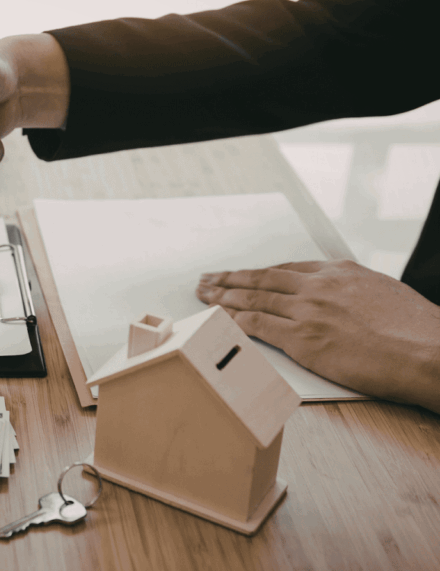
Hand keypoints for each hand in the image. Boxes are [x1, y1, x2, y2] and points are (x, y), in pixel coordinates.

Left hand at [195, 259, 439, 413]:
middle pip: (262, 279)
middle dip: (230, 279)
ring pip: (254, 299)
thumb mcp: (384, 295)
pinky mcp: (303, 339)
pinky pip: (257, 326)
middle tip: (207, 279)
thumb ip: (354, 294)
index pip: (286, 269)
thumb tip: (345, 302)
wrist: (429, 352)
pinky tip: (217, 319)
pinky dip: (233, 321)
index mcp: (340, 272)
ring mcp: (308, 311)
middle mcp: (319, 286)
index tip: (241, 274)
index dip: (258, 273)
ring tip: (203, 295)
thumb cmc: (417, 332)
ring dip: (223, 297)